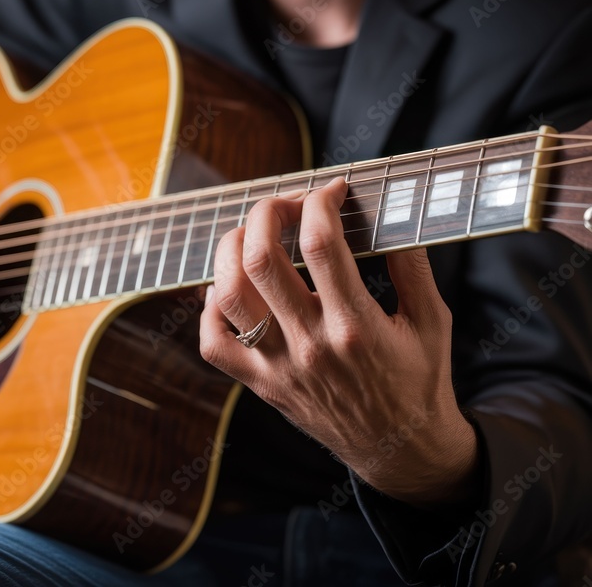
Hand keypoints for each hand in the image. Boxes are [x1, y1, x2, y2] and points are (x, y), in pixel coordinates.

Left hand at [200, 177, 478, 505]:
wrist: (399, 451)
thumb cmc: (418, 382)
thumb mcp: (433, 321)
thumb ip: (413, 265)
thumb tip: (392, 210)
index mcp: (356, 326)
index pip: (322, 244)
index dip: (320, 202)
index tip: (332, 190)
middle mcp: (310, 344)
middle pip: (260, 259)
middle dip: (265, 213)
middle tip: (283, 204)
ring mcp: (278, 366)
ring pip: (227, 295)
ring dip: (230, 251)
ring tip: (249, 235)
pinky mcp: (260, 384)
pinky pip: (213, 342)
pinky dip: (210, 308)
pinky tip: (231, 288)